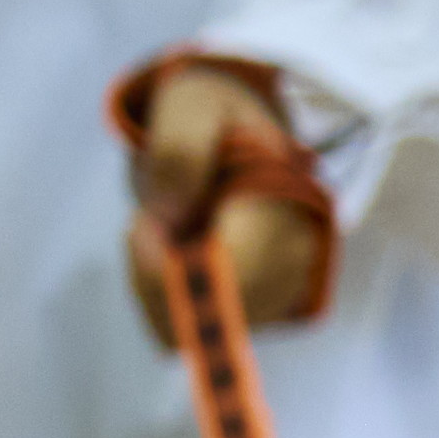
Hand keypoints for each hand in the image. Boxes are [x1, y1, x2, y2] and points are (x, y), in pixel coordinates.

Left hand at [125, 55, 333, 343]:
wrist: (233, 127)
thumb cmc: (211, 112)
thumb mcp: (190, 107)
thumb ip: (179, 148)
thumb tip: (171, 217)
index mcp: (289, 207)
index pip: (240, 274)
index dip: (179, 269)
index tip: (141, 227)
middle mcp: (297, 257)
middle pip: (226, 314)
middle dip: (164, 280)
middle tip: (142, 225)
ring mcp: (284, 287)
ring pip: (210, 329)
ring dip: (162, 290)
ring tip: (154, 232)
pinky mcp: (262, 305)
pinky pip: (203, 329)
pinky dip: (168, 302)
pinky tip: (164, 256)